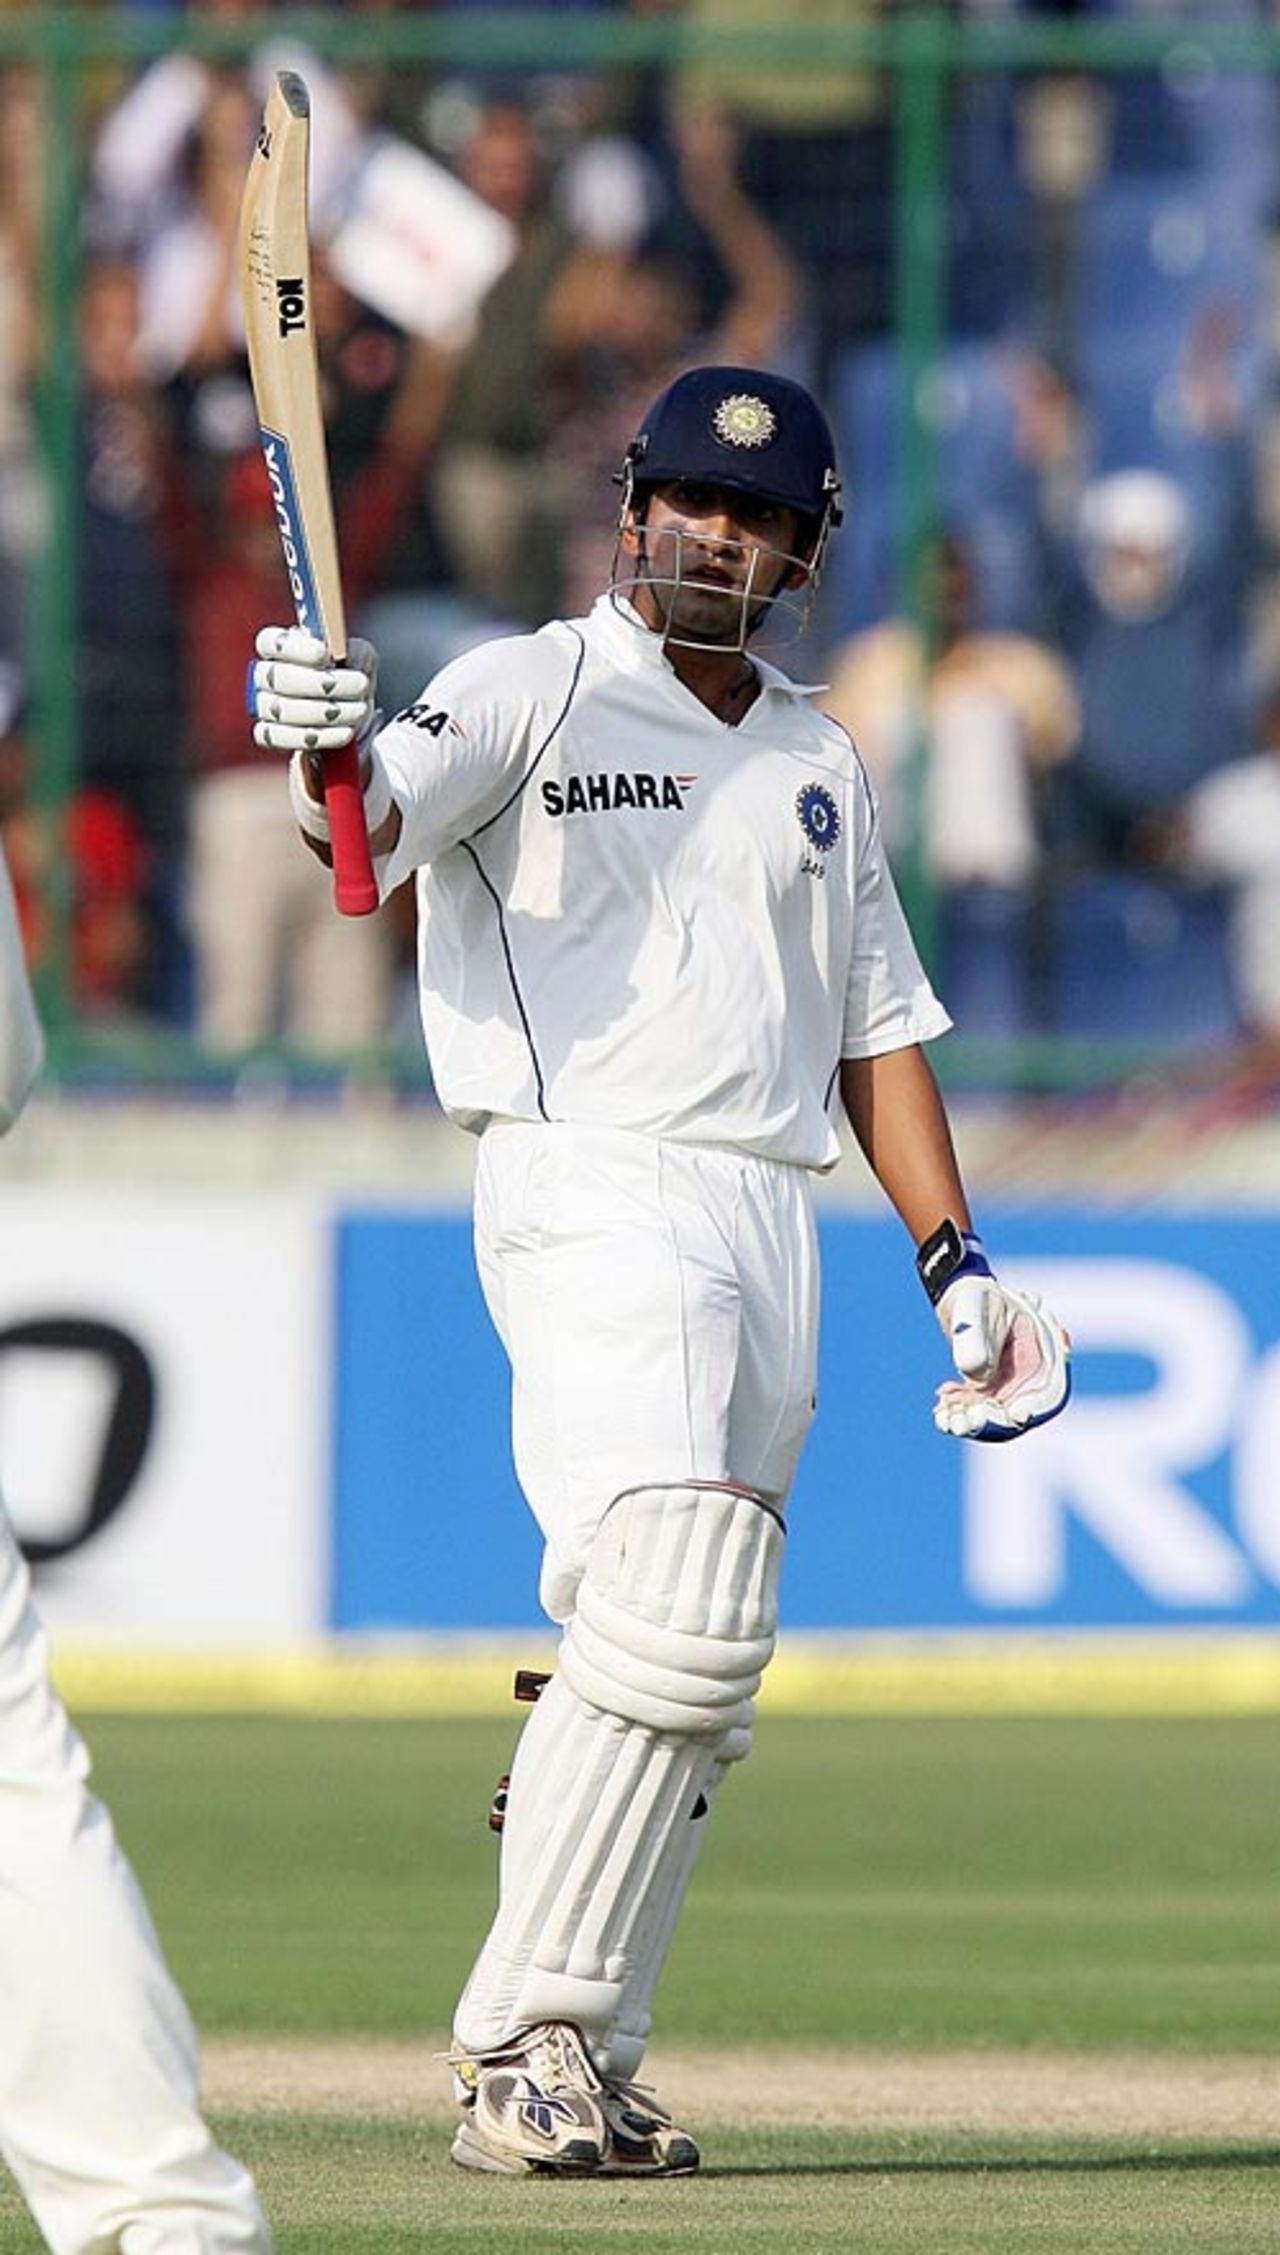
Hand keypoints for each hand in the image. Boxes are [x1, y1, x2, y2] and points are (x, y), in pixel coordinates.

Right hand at [250, 626, 378, 754]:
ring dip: (325, 712)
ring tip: (359, 711)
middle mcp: (264, 676)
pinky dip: (319, 737)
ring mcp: (263, 706)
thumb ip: (356, 652)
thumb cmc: (349, 679)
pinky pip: (285, 738)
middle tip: (359, 685)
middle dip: (320, 684)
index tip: (323, 654)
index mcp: (279, 648)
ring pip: (282, 710)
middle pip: (278, 678)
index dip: (294, 649)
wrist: (349, 717)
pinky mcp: (269, 735)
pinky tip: (346, 732)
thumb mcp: (361, 659)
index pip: (270, 642)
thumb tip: (346, 659)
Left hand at [933, 1274, 1071, 1442]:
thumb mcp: (975, 1307)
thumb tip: (975, 1376)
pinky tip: (940, 1404)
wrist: (962, 1297)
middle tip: (962, 1421)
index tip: (1006, 1414)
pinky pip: (976, 1410)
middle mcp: (1030, 1378)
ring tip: (944, 1416)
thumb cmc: (977, 1296)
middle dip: (991, 1423)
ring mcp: (1009, 1388)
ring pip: (993, 1418)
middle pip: (1017, 1415)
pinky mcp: (988, 1392)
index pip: (1045, 1396)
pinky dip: (958, 1412)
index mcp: (1042, 1357)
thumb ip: (976, 1336)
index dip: (1028, 1410)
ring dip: (969, 1422)